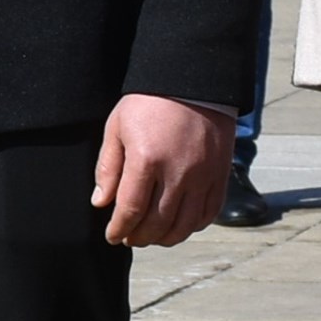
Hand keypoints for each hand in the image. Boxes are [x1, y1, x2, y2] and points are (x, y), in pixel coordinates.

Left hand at [92, 93, 233, 245]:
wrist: (193, 82)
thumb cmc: (149, 103)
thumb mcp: (117, 127)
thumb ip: (108, 167)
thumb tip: (101, 202)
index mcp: (146, 160)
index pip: (130, 210)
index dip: (119, 229)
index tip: (112, 235)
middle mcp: (177, 172)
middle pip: (157, 223)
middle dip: (139, 237)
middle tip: (129, 238)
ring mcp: (203, 176)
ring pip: (184, 225)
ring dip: (165, 238)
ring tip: (151, 237)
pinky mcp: (220, 175)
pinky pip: (209, 213)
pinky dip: (192, 226)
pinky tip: (178, 226)